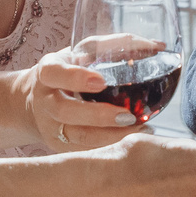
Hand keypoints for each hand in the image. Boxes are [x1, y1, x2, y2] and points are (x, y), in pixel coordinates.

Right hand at [21, 47, 140, 151]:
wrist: (37, 100)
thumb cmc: (70, 70)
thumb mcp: (84, 53)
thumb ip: (117, 45)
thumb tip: (158, 45)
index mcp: (47, 72)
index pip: (54, 73)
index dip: (75, 78)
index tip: (101, 82)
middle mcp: (44, 101)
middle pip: (65, 111)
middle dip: (98, 115)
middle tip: (129, 116)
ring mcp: (50, 126)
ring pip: (76, 136)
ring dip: (110, 136)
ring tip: (139, 130)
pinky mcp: (59, 146)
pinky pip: (83, 151)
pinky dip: (108, 147)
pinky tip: (129, 141)